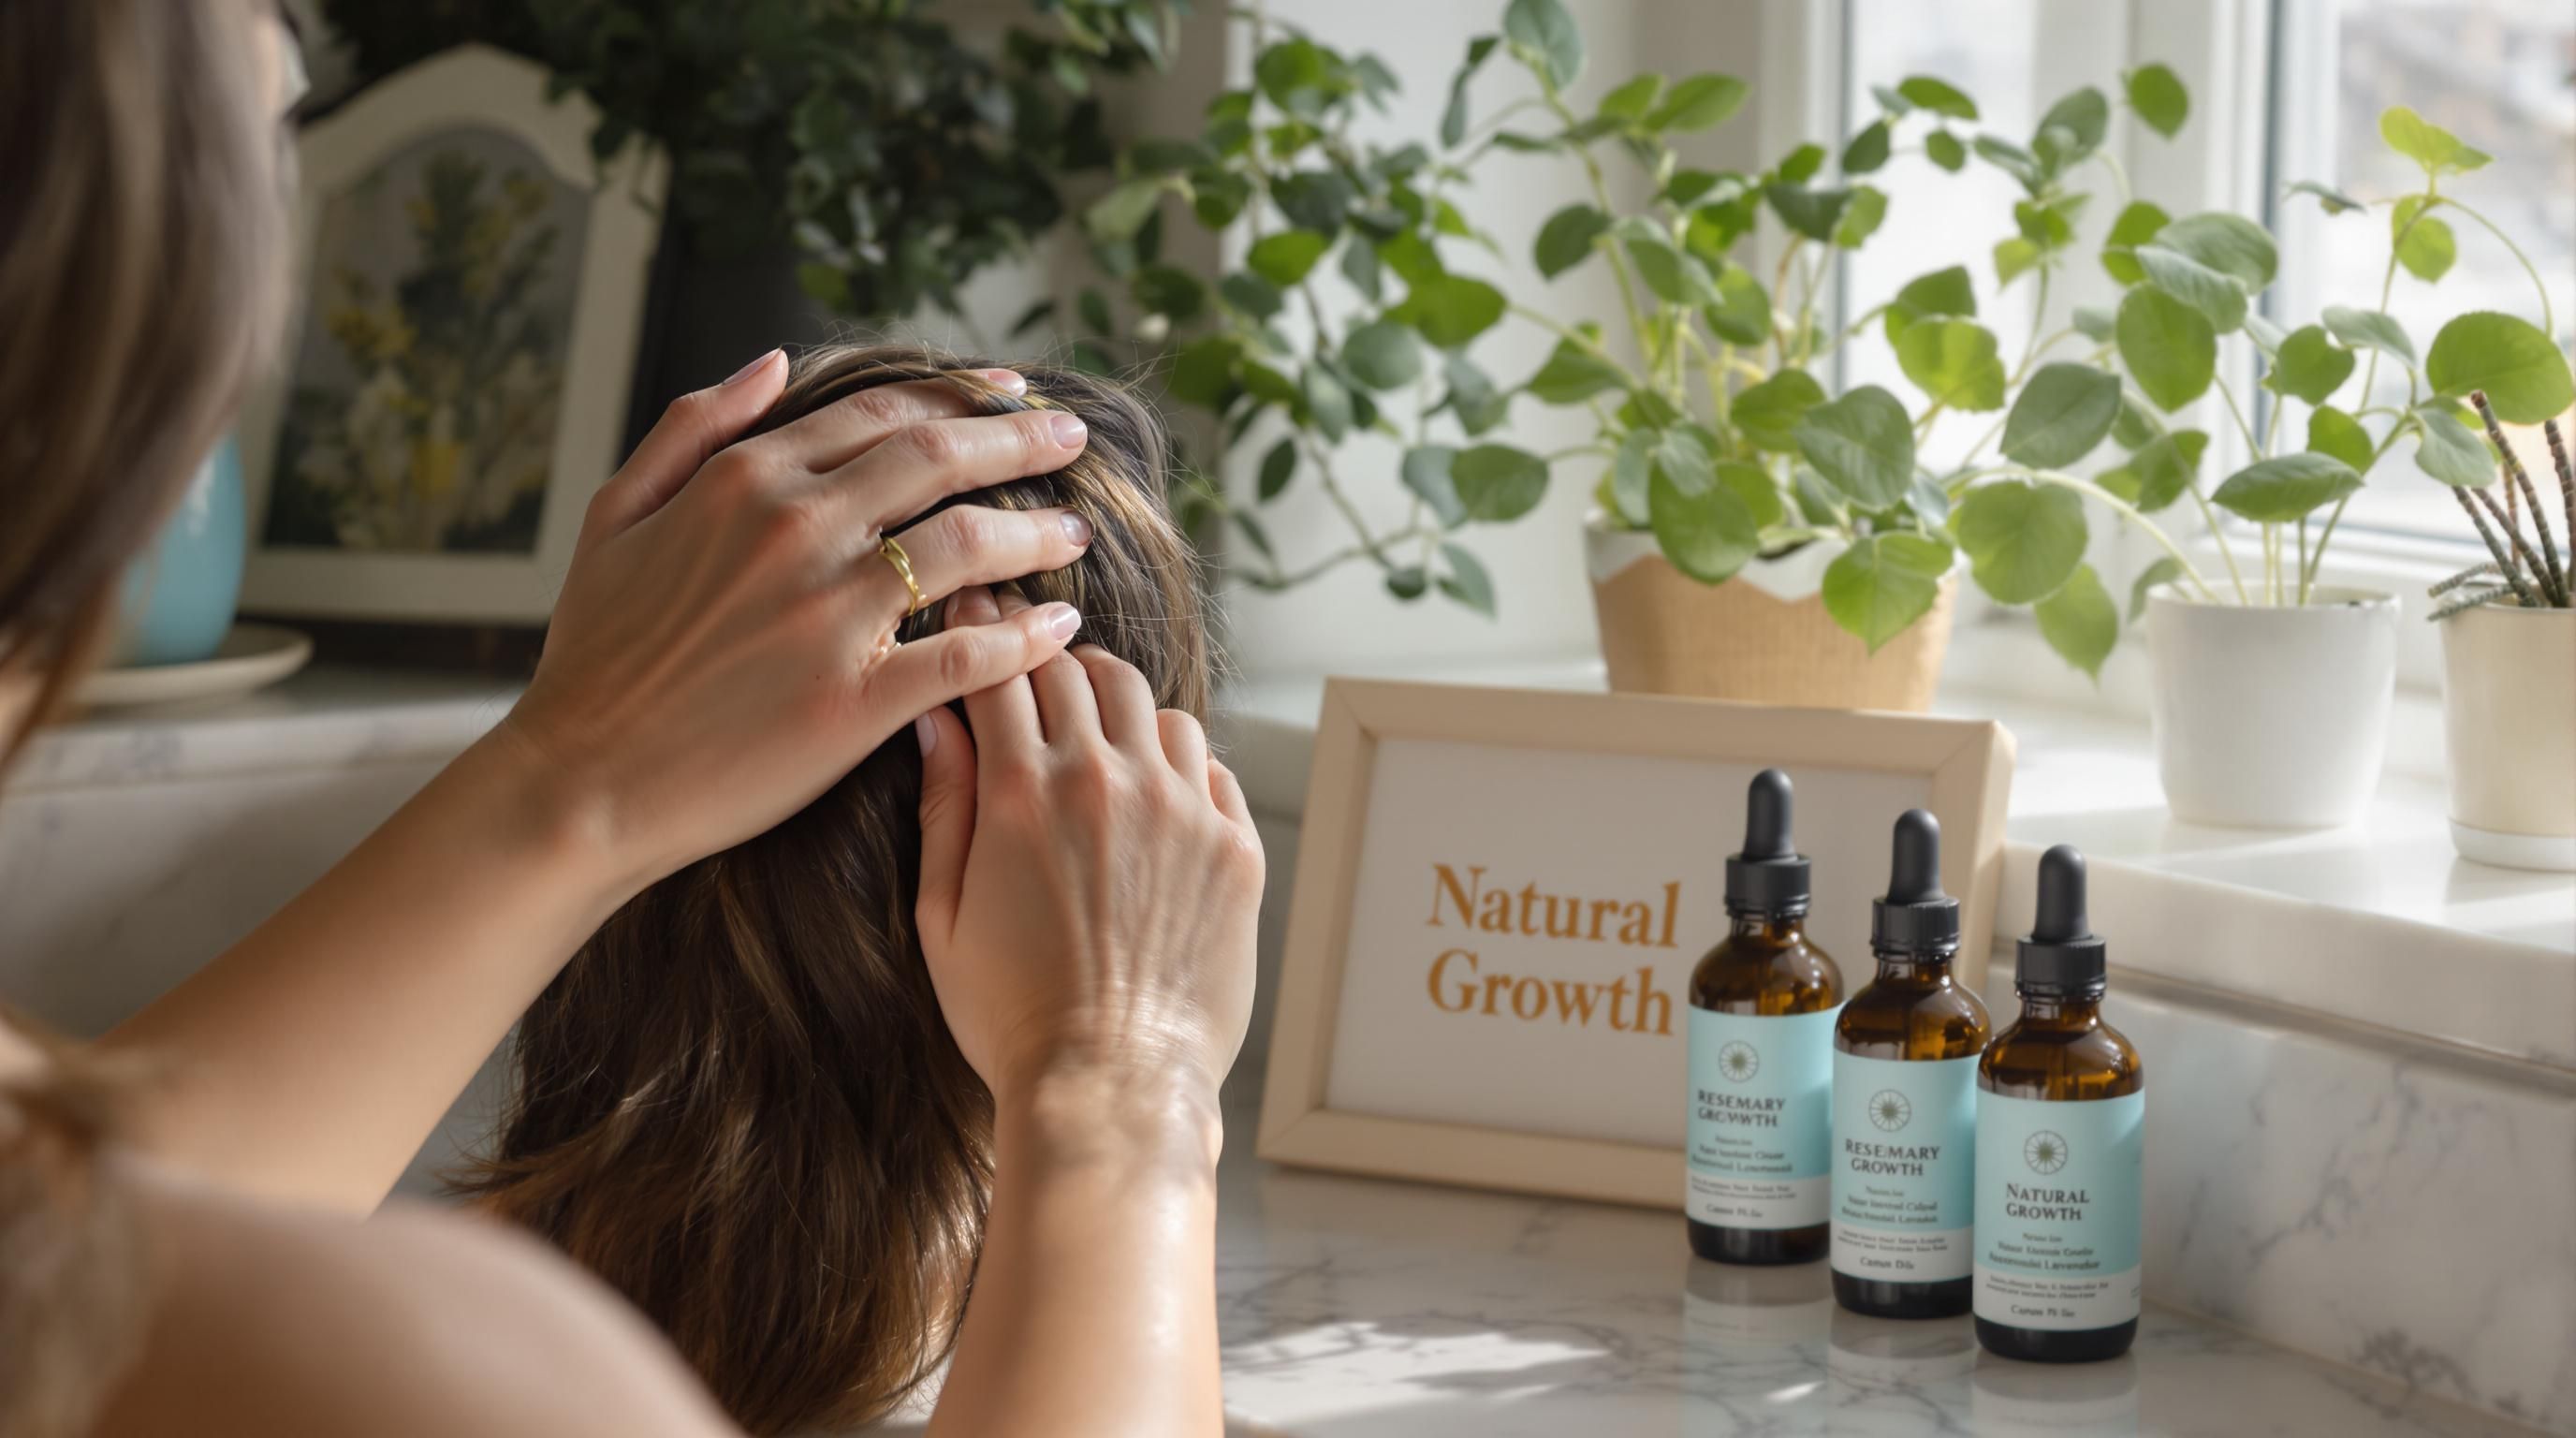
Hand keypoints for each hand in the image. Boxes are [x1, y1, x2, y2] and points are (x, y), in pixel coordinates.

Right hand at [495, 351, 1097, 894]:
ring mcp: (829, 615)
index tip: (1012, 393)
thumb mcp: (617, 515)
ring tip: (1076, 532)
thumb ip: (693, 427)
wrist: (581, 781)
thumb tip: (774, 362)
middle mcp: (795, 530)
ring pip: (966, 545)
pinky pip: (967, 654)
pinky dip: (1023, 637)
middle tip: (1076, 436)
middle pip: (940, 459)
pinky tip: (1059, 628)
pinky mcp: (854, 700)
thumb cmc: (595, 655)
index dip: (960, 397)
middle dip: (1022, 441)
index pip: (882, 413)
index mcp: (744, 480)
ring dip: (1035, 531)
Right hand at [914, 588, 1262, 1109]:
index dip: (984, 632)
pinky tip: (1154, 786)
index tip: (975, 609)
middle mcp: (1108, 782)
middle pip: (1079, 669)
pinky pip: (1210, 765)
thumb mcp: (942, 916)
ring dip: (1117, 703)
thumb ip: (942, 807)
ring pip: (1152, 706)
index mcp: (1023, 792)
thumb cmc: (1012, 1018)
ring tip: (1097, 725)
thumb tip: (935, 717)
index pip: (1001, 669)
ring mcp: (1181, 811)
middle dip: (1048, 655)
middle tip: (1034, 661)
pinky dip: (1176, 760)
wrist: (1112, 1088)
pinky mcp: (1234, 847)